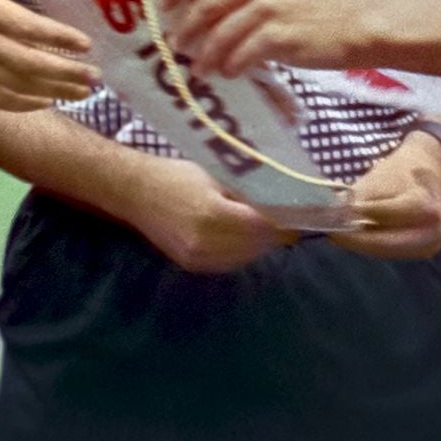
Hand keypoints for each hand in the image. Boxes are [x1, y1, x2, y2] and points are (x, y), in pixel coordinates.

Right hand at [0, 0, 98, 111]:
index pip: (33, 29)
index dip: (62, 38)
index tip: (86, 44)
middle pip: (35, 65)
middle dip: (68, 73)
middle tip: (96, 76)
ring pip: (22, 86)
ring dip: (56, 91)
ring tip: (82, 93)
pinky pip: (0, 99)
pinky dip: (26, 103)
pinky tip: (44, 101)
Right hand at [122, 158, 297, 272]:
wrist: (136, 193)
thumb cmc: (177, 175)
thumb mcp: (217, 174)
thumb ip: (249, 190)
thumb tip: (285, 199)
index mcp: (214, 215)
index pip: (264, 227)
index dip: (286, 221)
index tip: (304, 211)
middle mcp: (206, 244)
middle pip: (259, 245)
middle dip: (276, 232)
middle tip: (290, 216)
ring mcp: (198, 259)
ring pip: (247, 257)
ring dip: (261, 243)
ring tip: (267, 224)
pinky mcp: (193, 266)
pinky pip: (230, 263)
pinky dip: (243, 250)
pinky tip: (244, 234)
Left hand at [161, 0, 378, 76]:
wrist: (360, 20)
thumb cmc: (316, 0)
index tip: (165, 5)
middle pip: (204, 3)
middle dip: (186, 29)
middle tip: (179, 45)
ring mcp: (270, 3)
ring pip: (218, 34)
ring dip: (205, 56)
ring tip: (201, 68)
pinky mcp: (279, 34)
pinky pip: (240, 55)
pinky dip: (230, 67)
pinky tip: (230, 72)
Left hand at [332, 132, 440, 260]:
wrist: (429, 167)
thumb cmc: (402, 169)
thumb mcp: (377, 177)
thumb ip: (355, 199)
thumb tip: (329, 216)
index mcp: (423, 206)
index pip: (380, 218)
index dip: (353, 220)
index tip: (329, 222)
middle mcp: (431, 231)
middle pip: (384, 244)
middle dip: (356, 240)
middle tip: (332, 234)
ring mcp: (431, 245)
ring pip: (386, 251)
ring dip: (362, 244)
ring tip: (341, 235)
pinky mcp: (425, 251)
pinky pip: (393, 251)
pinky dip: (374, 244)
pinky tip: (360, 236)